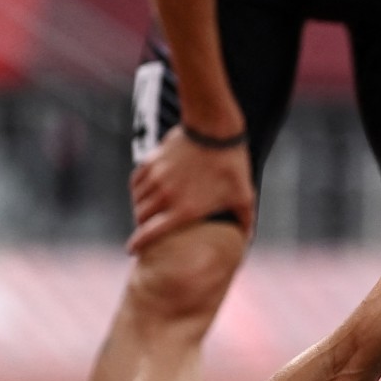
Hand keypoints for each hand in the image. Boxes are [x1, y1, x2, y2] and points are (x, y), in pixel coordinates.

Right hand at [128, 127, 255, 252]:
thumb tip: (247, 239)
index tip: (132, 250)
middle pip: (141, 218)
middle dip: (142, 227)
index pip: (150, 234)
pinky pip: (135, 182)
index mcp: (184, 210)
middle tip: (148, 230)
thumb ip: (244, 221)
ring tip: (148, 212)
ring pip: (137, 201)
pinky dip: (137, 190)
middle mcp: (165, 197)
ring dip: (140, 208)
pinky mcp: (151, 162)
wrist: (214, 129)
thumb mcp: (243, 196)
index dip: (137, 245)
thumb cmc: (231, 165)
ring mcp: (156, 178)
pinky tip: (145, 192)